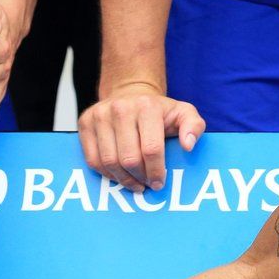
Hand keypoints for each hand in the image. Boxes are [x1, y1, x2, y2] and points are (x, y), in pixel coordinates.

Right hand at [77, 86, 205, 192]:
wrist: (128, 93)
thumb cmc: (158, 110)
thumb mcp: (183, 112)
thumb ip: (194, 127)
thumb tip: (188, 146)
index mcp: (147, 106)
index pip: (151, 149)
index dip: (156, 171)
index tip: (159, 183)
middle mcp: (120, 108)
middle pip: (128, 159)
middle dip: (140, 178)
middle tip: (146, 184)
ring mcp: (99, 115)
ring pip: (108, 162)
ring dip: (123, 179)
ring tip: (134, 183)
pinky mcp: (84, 123)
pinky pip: (92, 160)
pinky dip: (106, 173)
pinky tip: (118, 176)